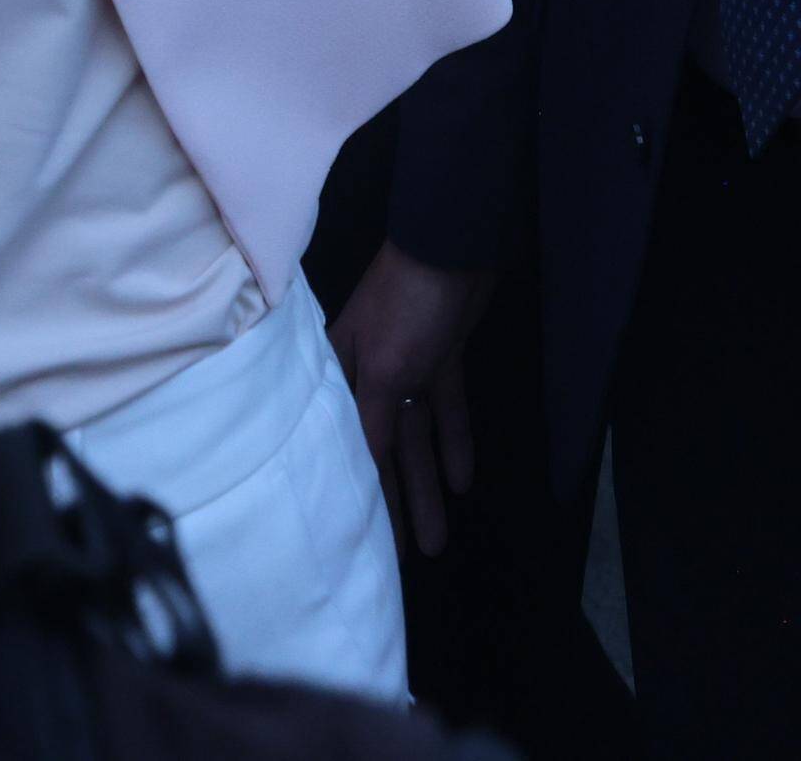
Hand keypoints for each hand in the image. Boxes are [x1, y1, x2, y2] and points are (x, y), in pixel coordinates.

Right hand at [327, 245, 492, 556]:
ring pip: (415, 437)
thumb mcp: (381, 367)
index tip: (365, 541)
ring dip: (427, 485)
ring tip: (439, 536)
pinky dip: (453, 442)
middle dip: (398, 503)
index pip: (349, 447)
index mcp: (339, 375)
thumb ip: (372, 423)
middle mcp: (366, 375)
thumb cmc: (404, 303)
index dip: (360, 494)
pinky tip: (461, 480)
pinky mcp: (441, 357)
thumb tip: (364, 473)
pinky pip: (445, 410)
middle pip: (384, 451)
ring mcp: (406, 365)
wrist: (453, 244)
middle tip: (410, 556)